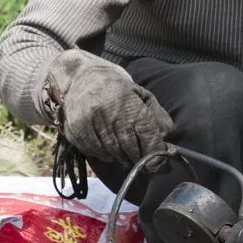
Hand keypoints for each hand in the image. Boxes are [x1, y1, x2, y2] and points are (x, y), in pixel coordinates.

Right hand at [41, 50, 174, 166]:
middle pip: (129, 148)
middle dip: (140, 160)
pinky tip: (111, 150)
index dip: (155, 153)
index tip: (159, 166)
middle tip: (145, 165)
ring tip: (129, 157)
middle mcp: (108, 113)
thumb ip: (157, 116)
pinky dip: (106, 155)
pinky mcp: (75, 131)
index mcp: (128, 103)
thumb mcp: (142, 95)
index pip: (146, 134)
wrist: (82, 76)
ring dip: (123, 159)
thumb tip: (167, 138)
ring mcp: (89, 123)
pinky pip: (95, 152)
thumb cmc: (118, 88)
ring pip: (112, 153)